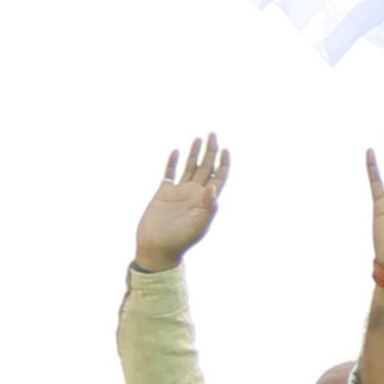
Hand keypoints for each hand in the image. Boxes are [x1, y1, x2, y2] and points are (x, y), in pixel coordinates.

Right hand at [135, 135, 229, 271]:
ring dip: (194, 154)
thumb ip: (208, 208)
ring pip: (189, 168)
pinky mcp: (163, 193)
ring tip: (198, 138)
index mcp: (206, 201)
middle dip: (210, 152)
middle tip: (213, 134)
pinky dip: (172, 163)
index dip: (223, 164)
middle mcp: (194, 194)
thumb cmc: (180, 241)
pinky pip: (169, 173)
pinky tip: (176, 151)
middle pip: (205, 168)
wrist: (157, 248)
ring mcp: (179, 193)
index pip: (218, 177)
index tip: (226, 149)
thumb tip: (214, 188)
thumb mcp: (198, 226)